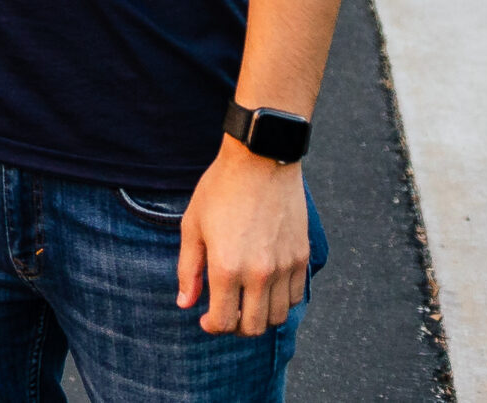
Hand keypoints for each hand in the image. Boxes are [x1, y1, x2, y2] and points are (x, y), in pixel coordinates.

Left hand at [178, 137, 310, 334]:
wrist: (260, 160)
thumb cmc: (220, 189)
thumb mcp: (193, 226)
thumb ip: (188, 269)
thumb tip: (185, 303)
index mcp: (226, 267)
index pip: (223, 321)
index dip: (212, 327)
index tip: (206, 319)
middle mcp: (259, 273)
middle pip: (254, 327)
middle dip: (236, 327)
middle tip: (226, 313)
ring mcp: (284, 267)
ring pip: (278, 316)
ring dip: (260, 316)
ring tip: (246, 302)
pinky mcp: (301, 257)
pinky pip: (296, 296)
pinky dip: (281, 301)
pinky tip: (266, 287)